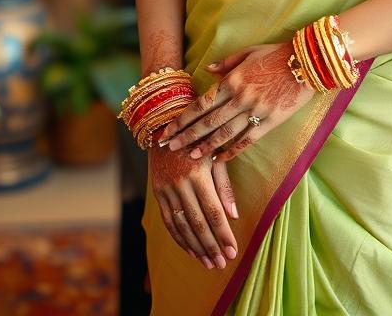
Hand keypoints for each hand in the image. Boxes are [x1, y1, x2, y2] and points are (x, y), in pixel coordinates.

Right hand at [149, 141, 239, 270]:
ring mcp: (166, 190)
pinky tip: (191, 250)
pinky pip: (168, 221)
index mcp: (198, 174)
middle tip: (222, 263)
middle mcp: (180, 184)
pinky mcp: (158, 193)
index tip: (234, 251)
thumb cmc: (200, 139)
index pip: (213, 211)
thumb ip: (224, 186)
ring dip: (196, 247)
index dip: (223, 234)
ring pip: (181, 226)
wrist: (165, 127)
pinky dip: (179, 239)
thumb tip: (234, 216)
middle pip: (197, 223)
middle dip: (211, 246)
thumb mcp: (215, 155)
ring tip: (209, 263)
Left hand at [157, 42, 316, 161]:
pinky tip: (220, 158)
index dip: (183, 119)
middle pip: (208, 122)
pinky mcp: (270, 122)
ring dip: (205, 146)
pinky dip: (232, 151)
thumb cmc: (277, 54)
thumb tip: (207, 70)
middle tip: (169, 147)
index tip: (167, 129)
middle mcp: (240, 98)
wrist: (307, 63)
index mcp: (232, 80)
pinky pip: (247, 140)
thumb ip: (226, 63)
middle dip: (186, 136)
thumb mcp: (249, 52)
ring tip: (190, 156)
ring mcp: (255, 112)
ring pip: (224, 134)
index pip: (201, 104)